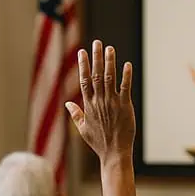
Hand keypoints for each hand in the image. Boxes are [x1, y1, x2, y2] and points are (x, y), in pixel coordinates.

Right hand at [66, 40, 134, 163]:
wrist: (114, 152)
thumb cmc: (99, 142)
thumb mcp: (82, 129)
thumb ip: (75, 114)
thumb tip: (67, 103)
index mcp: (89, 105)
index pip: (84, 80)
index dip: (83, 65)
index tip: (82, 52)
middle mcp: (99, 101)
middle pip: (96, 75)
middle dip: (96, 58)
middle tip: (97, 43)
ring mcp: (112, 103)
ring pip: (110, 78)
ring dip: (109, 62)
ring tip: (109, 48)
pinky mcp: (125, 106)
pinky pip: (125, 88)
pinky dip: (126, 76)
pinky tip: (127, 65)